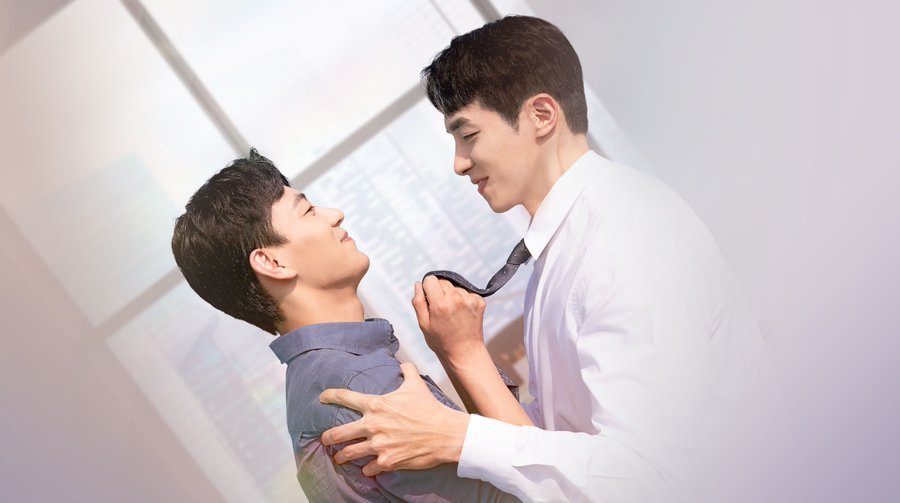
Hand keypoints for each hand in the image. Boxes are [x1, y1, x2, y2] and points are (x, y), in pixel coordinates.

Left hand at [319, 362, 468, 475]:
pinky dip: (367, 469)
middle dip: (328, 437)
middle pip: (339, 433)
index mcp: (376, 405)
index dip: (331, 396)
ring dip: (342, 457)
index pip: (346, 397)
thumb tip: (404, 363)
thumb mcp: (416, 385)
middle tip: (324, 439)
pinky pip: (370, 468)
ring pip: (350, 453)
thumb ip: (407, 371)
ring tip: (338, 458)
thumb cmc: (429, 409)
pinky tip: (366, 469)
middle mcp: (373, 425)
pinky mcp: (387, 461)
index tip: (322, 397)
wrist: (444, 433)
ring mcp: (378, 445)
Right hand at [412, 276, 486, 359]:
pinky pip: (467, 293)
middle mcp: (456, 299)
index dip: (427, 289)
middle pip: (443, 281)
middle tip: (441, 309)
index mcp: (440, 304)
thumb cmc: (442, 342)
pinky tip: (462, 314)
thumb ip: (418, 302)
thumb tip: (418, 284)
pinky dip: (463, 300)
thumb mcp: (423, 324)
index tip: (429, 300)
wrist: (465, 353)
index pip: (431, 280)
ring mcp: (470, 300)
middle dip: (439, 292)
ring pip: (456, 287)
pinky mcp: (480, 302)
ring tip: (452, 313)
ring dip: (452, 295)